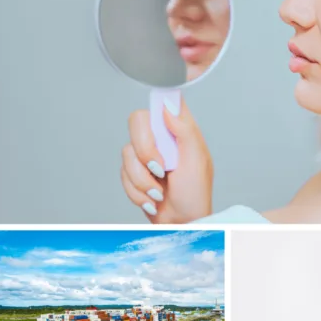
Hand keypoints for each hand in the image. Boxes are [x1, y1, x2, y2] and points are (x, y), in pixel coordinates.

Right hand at [120, 96, 212, 223]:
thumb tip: (169, 107)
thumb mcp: (197, 160)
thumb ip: (185, 130)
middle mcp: (162, 137)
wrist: (182, 223)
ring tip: (160, 192)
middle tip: (160, 168)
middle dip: (144, 150)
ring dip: (143, 180)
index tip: (159, 112)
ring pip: (127, 153)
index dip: (158, 98)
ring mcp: (147, 154)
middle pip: (137, 121)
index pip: (165, 100)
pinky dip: (138, 192)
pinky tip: (153, 198)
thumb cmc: (196, 194)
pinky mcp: (135, 171)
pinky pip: (123, 174)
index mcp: (181, 130)